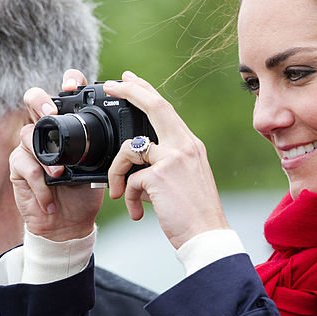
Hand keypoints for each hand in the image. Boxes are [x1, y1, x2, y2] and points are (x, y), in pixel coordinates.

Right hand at [13, 70, 104, 240]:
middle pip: (33, 99)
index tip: (74, 86)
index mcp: (68, 125)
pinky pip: (25, 166)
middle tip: (51, 112)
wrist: (69, 223)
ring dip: (45, 157)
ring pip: (27, 134)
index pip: (65, 94)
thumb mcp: (102, 168)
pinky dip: (40, 184)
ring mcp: (29, 147)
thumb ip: (109, 149)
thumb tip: (131, 136)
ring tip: (59, 174)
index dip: (67, 82)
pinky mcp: (18, 168)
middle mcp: (46, 130)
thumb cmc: (86, 192)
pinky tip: (50, 197)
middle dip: (40, 100)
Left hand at [102, 70, 229, 249]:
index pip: (166, 109)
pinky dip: (129, 198)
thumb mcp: (185, 180)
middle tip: (110, 85)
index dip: (145, 91)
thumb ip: (166, 165)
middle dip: (129, 91)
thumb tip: (138, 166)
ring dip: (117, 172)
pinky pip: (130, 180)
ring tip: (119, 192)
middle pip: (154, 106)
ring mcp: (173, 159)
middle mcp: (185, 146)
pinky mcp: (159, 176)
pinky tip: (138, 212)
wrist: (207, 236)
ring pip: (129, 149)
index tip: (128, 79)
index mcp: (191, 146)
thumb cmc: (195, 214)